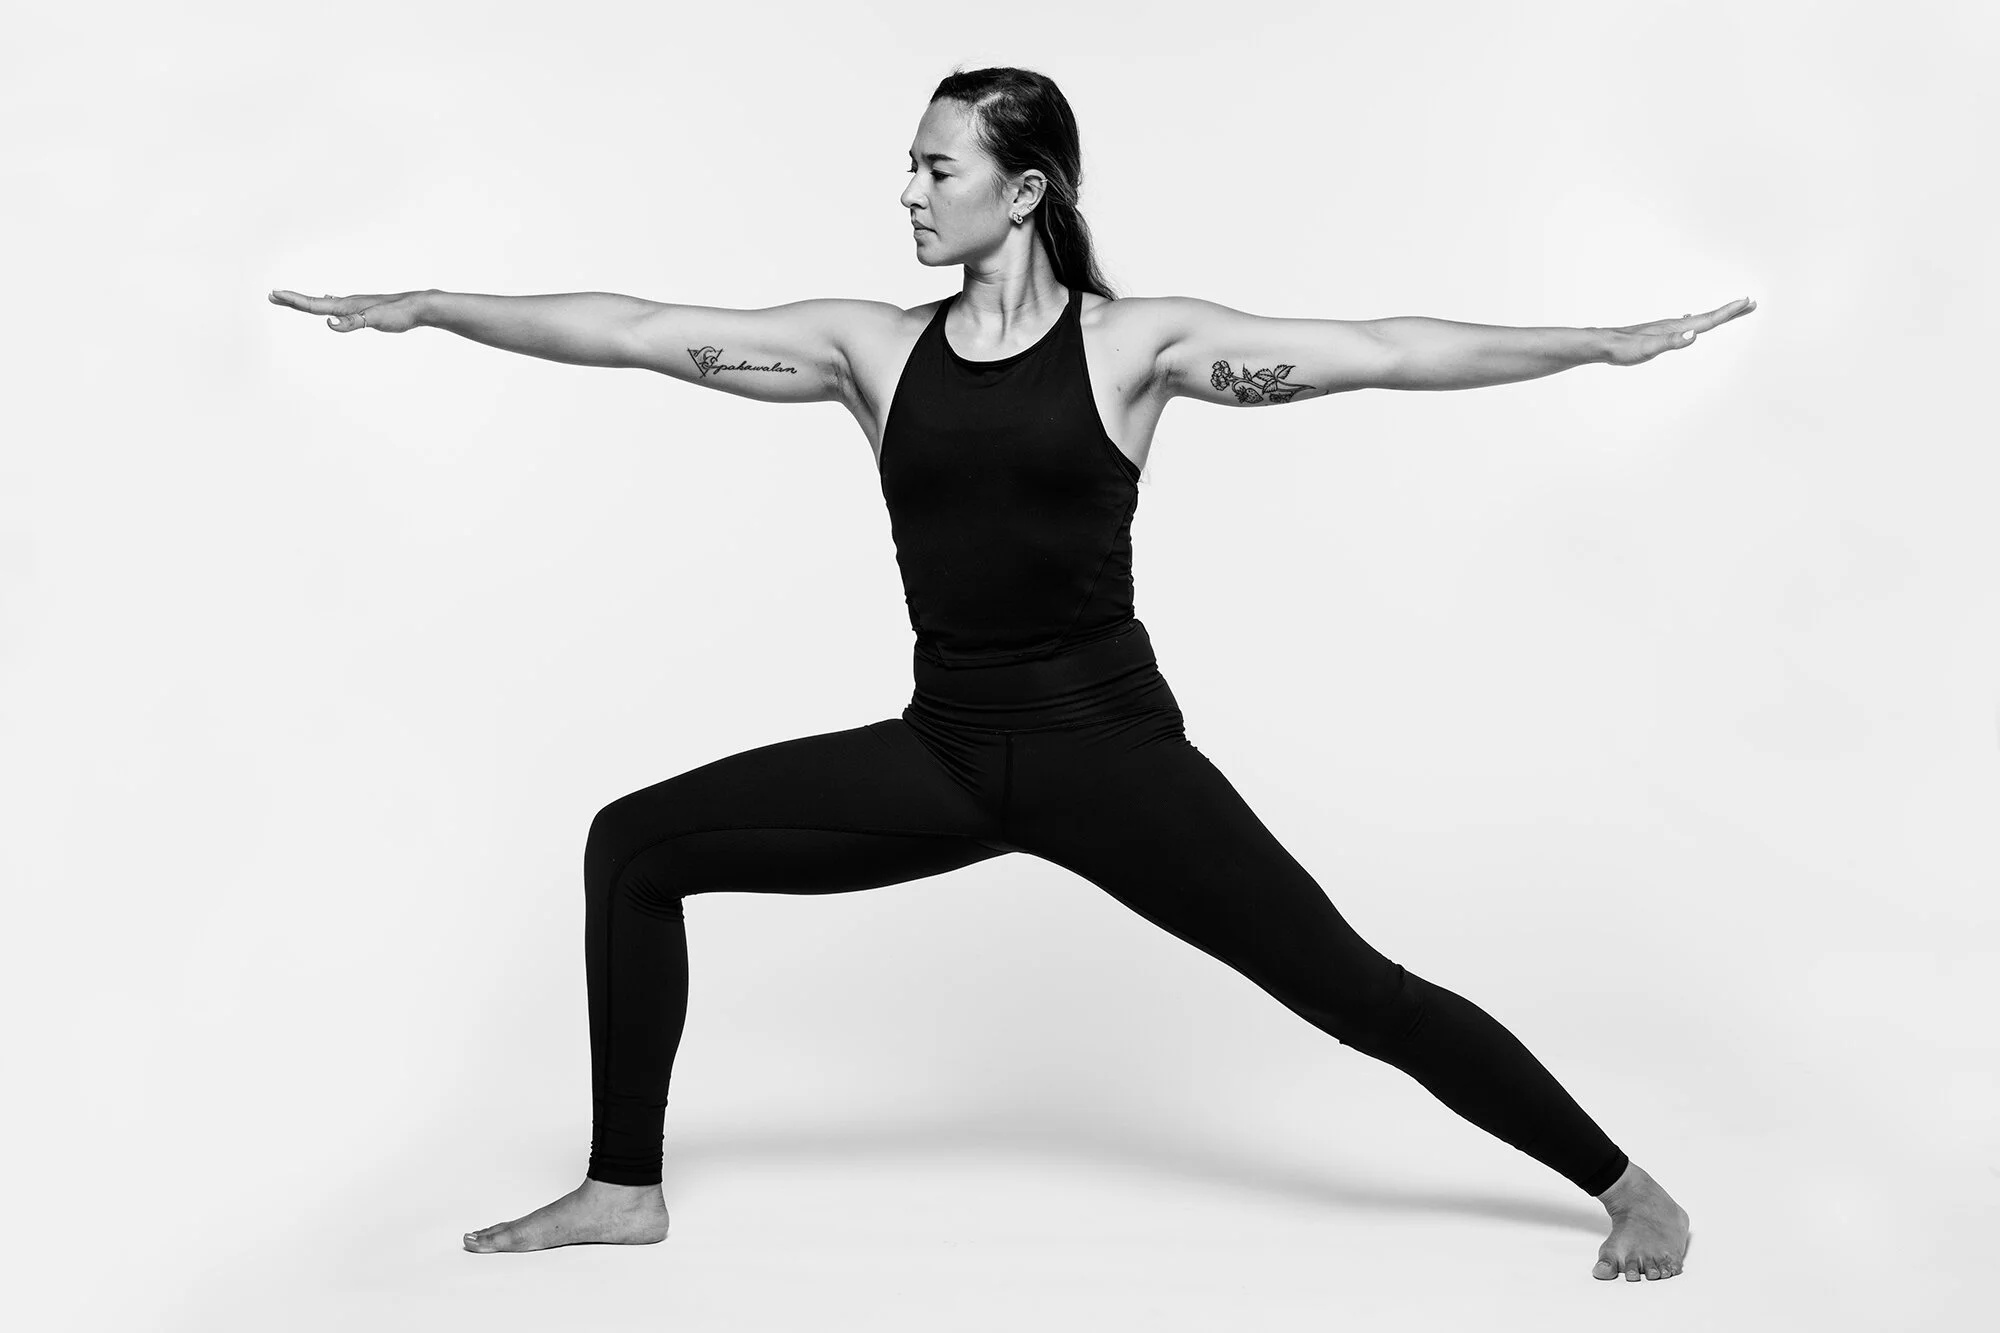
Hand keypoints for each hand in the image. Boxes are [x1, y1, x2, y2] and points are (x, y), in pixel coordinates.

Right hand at [267, 288, 432, 333]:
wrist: (418, 306)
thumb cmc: (399, 313)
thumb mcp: (376, 319)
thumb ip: (353, 322)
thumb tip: (330, 323)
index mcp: (347, 305)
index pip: (314, 304)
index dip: (293, 301)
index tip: (274, 294)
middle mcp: (348, 303)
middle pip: (314, 302)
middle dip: (293, 301)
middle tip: (272, 296)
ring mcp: (355, 306)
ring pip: (325, 304)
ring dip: (307, 303)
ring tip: (293, 301)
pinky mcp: (364, 310)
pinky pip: (339, 308)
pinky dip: (328, 306)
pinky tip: (330, 308)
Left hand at [1600, 296, 1755, 365]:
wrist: (1603, 343)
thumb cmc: (1624, 348)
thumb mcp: (1648, 349)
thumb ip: (1671, 342)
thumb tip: (1693, 334)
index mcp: (1676, 328)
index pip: (1708, 319)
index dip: (1729, 312)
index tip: (1747, 302)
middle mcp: (1674, 325)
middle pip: (1708, 317)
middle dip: (1730, 311)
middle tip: (1751, 303)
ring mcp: (1667, 328)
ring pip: (1697, 320)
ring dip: (1716, 316)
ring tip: (1730, 312)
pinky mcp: (1659, 334)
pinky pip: (1685, 326)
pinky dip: (1696, 324)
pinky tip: (1692, 327)